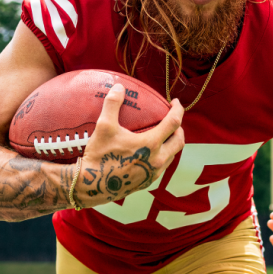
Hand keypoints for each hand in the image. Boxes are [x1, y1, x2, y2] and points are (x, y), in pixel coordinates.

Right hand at [76, 83, 184, 207]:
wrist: (93, 186)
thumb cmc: (99, 155)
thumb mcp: (104, 127)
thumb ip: (112, 104)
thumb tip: (119, 87)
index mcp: (151, 144)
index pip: (173, 123)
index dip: (178, 110)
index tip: (175, 102)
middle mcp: (157, 159)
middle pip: (179, 141)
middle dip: (179, 128)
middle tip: (171, 120)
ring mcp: (153, 173)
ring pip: (173, 155)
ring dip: (172, 143)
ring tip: (163, 135)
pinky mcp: (148, 182)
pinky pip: (163, 166)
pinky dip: (163, 155)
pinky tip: (151, 152)